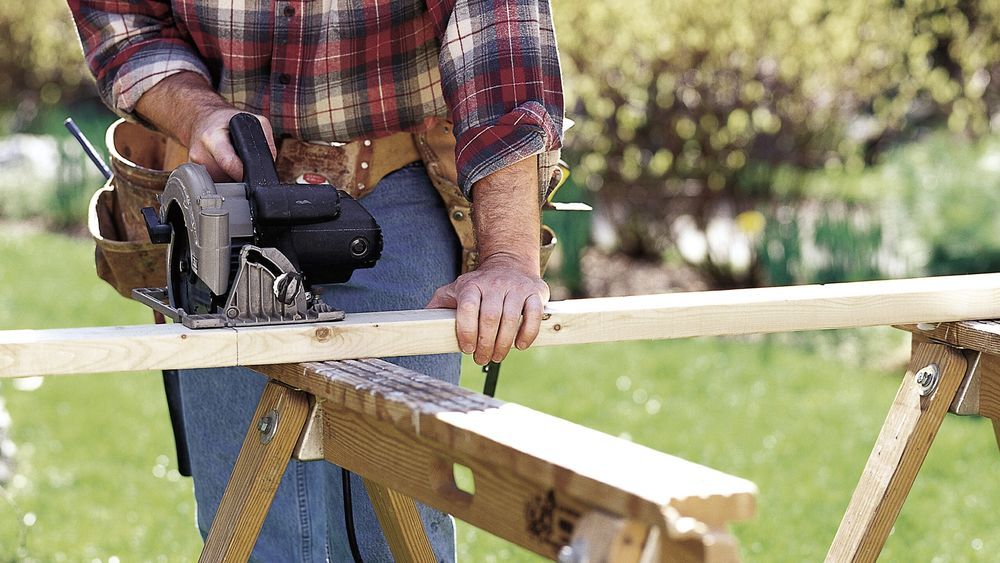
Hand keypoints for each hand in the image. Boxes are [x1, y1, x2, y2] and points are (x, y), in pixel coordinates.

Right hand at [134, 72, 275, 180]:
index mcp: (211, 137)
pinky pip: (213, 183)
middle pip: (226, 177)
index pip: (228, 163)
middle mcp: (199, 153)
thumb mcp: (251, 120)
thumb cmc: (226, 120)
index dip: (243, 172)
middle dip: (239, 175)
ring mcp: (194, 165)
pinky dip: (222, 177)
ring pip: (220, 183)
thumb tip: (270, 161)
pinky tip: (223, 166)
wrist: (200, 119)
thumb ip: (264, 138)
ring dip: (230, 177)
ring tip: (231, 162)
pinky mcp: (193, 173)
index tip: (252, 175)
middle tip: (243, 163)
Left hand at [427, 253, 549, 364]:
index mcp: (471, 285)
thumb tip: (418, 322)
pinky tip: (519, 345)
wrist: (509, 263)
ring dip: (504, 344)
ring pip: (511, 318)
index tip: (467, 349)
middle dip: (485, 344)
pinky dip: (528, 333)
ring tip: (497, 356)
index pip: (468, 309)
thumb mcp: (456, 289)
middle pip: (490, 318)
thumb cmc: (479, 284)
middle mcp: (494, 284)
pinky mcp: (535, 292)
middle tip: (482, 359)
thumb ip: (439, 304)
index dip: (467, 332)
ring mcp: (516, 287)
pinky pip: (534, 315)